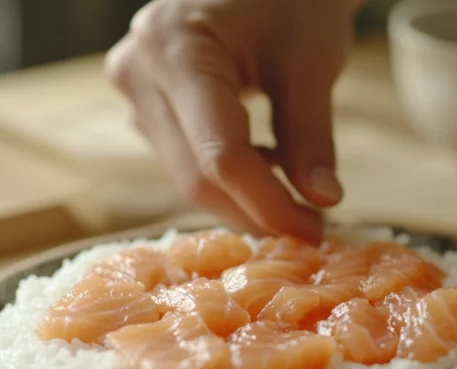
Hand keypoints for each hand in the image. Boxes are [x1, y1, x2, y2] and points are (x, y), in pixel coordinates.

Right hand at [105, 0, 362, 242]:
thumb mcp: (310, 61)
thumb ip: (311, 135)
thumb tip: (323, 202)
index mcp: (175, 48)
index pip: (219, 156)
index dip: (268, 204)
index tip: (314, 232)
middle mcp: (138, 71)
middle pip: (195, 175)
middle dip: (256, 211)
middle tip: (312, 229)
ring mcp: (133, 89)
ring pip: (187, 175)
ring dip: (243, 198)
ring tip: (297, 196)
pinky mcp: (144, 104)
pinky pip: (183, 159)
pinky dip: (228, 177)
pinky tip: (268, 164)